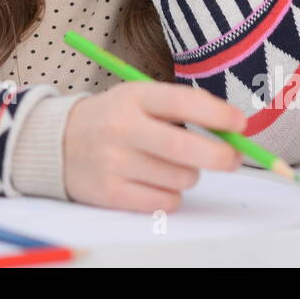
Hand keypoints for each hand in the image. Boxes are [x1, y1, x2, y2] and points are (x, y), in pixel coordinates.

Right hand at [62, 82, 246, 211]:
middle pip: (186, 148)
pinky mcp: (111, 193)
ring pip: (182, 178)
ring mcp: (115, 162)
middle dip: (221, 156)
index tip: (240, 123)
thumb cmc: (114, 119)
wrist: (59, 143)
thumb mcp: (139, 98)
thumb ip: (181, 108)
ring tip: (170, 165)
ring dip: (189, 175)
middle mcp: (123, 128)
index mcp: (133, 97)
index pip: (183, 102)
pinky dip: (171, 194)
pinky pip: (166, 201)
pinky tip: (155, 181)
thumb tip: (231, 128)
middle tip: (232, 158)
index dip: (218, 114)